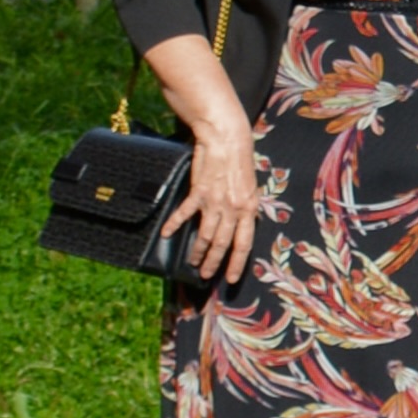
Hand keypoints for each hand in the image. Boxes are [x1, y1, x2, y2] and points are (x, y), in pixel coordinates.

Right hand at [162, 123, 262, 286]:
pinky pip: (185, 213)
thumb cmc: (240, 162)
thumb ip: (246, 207)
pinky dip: (175, 224)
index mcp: (249, 208)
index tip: (230, 278)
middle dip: (214, 263)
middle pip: (223, 243)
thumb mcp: (251, 187)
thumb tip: (245, 224)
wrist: (227, 140)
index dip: (237, 263)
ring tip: (192, 262)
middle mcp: (234, 208)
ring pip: (205, 235)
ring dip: (198, 251)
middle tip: (206, 275)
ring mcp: (216, 202)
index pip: (245, 243)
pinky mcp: (199, 192)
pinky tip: (167, 234)